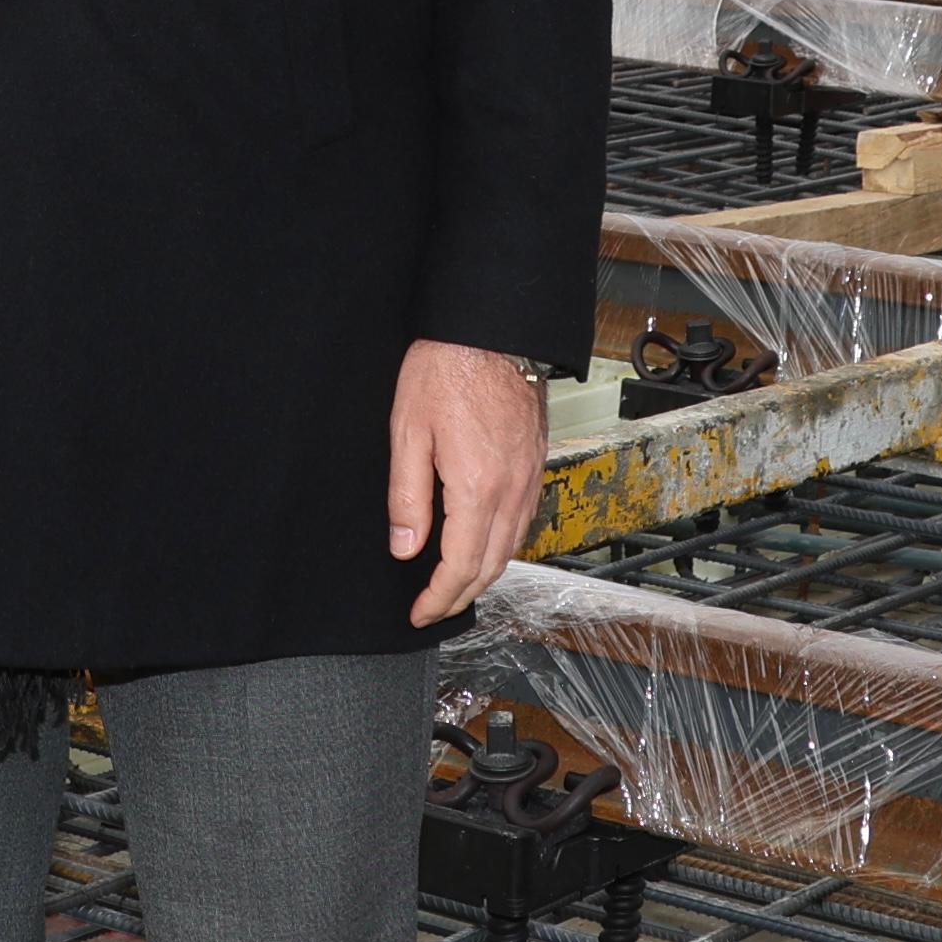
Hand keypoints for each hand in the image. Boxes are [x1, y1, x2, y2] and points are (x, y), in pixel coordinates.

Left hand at [388, 340, 546, 627]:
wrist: (491, 330)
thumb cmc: (446, 369)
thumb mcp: (408, 432)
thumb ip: (407, 497)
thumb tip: (405, 548)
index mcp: (476, 487)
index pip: (459, 566)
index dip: (438, 598)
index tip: (419, 612)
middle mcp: (510, 490)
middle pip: (490, 566)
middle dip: (460, 597)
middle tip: (432, 608)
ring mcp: (529, 477)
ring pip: (511, 548)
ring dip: (483, 576)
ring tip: (454, 586)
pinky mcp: (536, 463)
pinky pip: (523, 522)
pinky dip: (503, 546)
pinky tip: (484, 544)